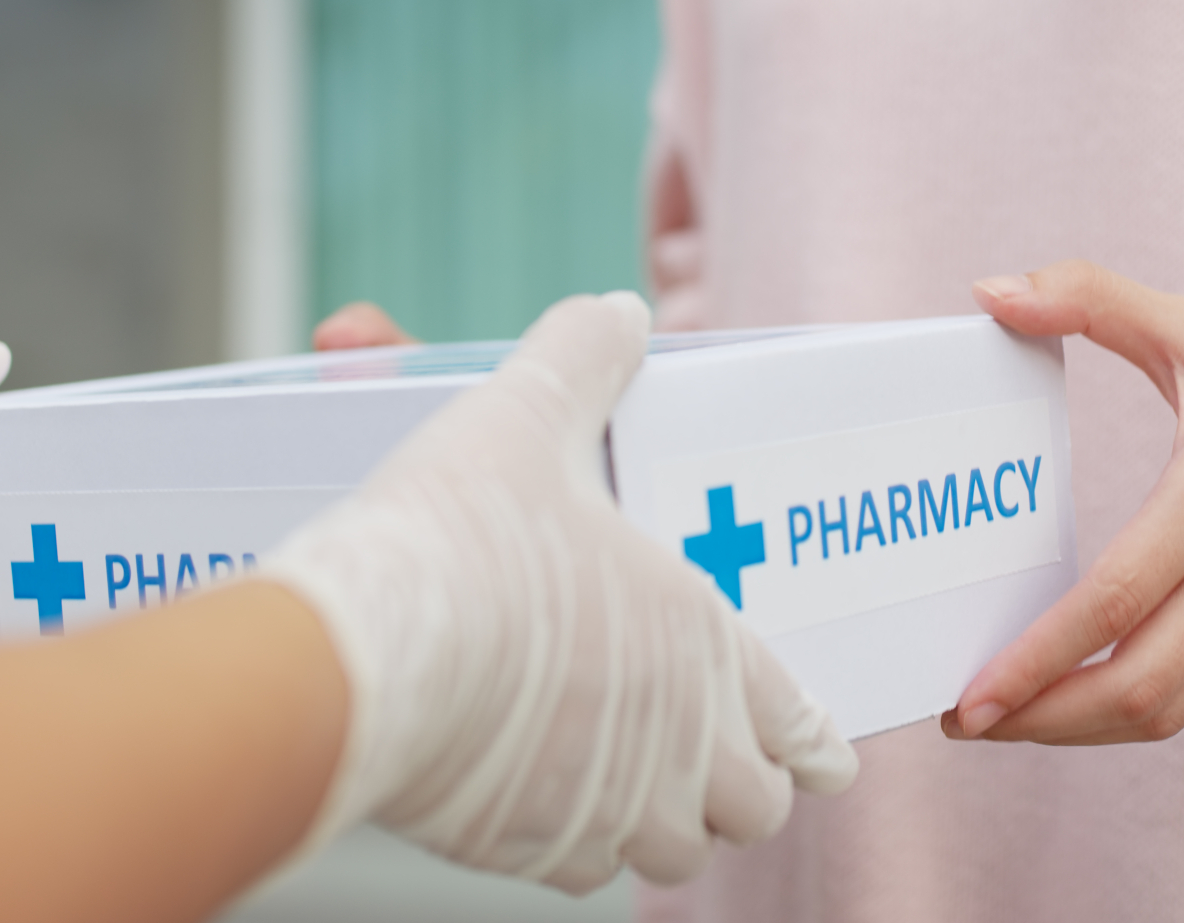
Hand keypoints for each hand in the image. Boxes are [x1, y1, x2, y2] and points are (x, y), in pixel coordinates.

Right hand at [265, 292, 856, 891]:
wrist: (363, 656)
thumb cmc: (464, 541)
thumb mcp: (530, 413)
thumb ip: (584, 359)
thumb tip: (618, 316)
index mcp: (706, 648)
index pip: (802, 726)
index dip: (814, 738)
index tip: (819, 748)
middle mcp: (679, 749)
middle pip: (753, 806)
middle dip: (742, 781)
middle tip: (714, 749)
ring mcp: (606, 812)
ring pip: (673, 849)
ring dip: (666, 816)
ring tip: (635, 774)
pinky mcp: (526, 851)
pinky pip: (581, 867)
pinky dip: (578, 838)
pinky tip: (547, 789)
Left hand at [944, 261, 1183, 744]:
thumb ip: (1088, 298)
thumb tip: (989, 291)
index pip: (1119, 600)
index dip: (1039, 658)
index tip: (971, 693)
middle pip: (1141, 688)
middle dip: (1042, 719)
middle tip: (964, 717)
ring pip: (1169, 708)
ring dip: (1078, 728)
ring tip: (1001, 719)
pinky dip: (1125, 710)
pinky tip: (1068, 694)